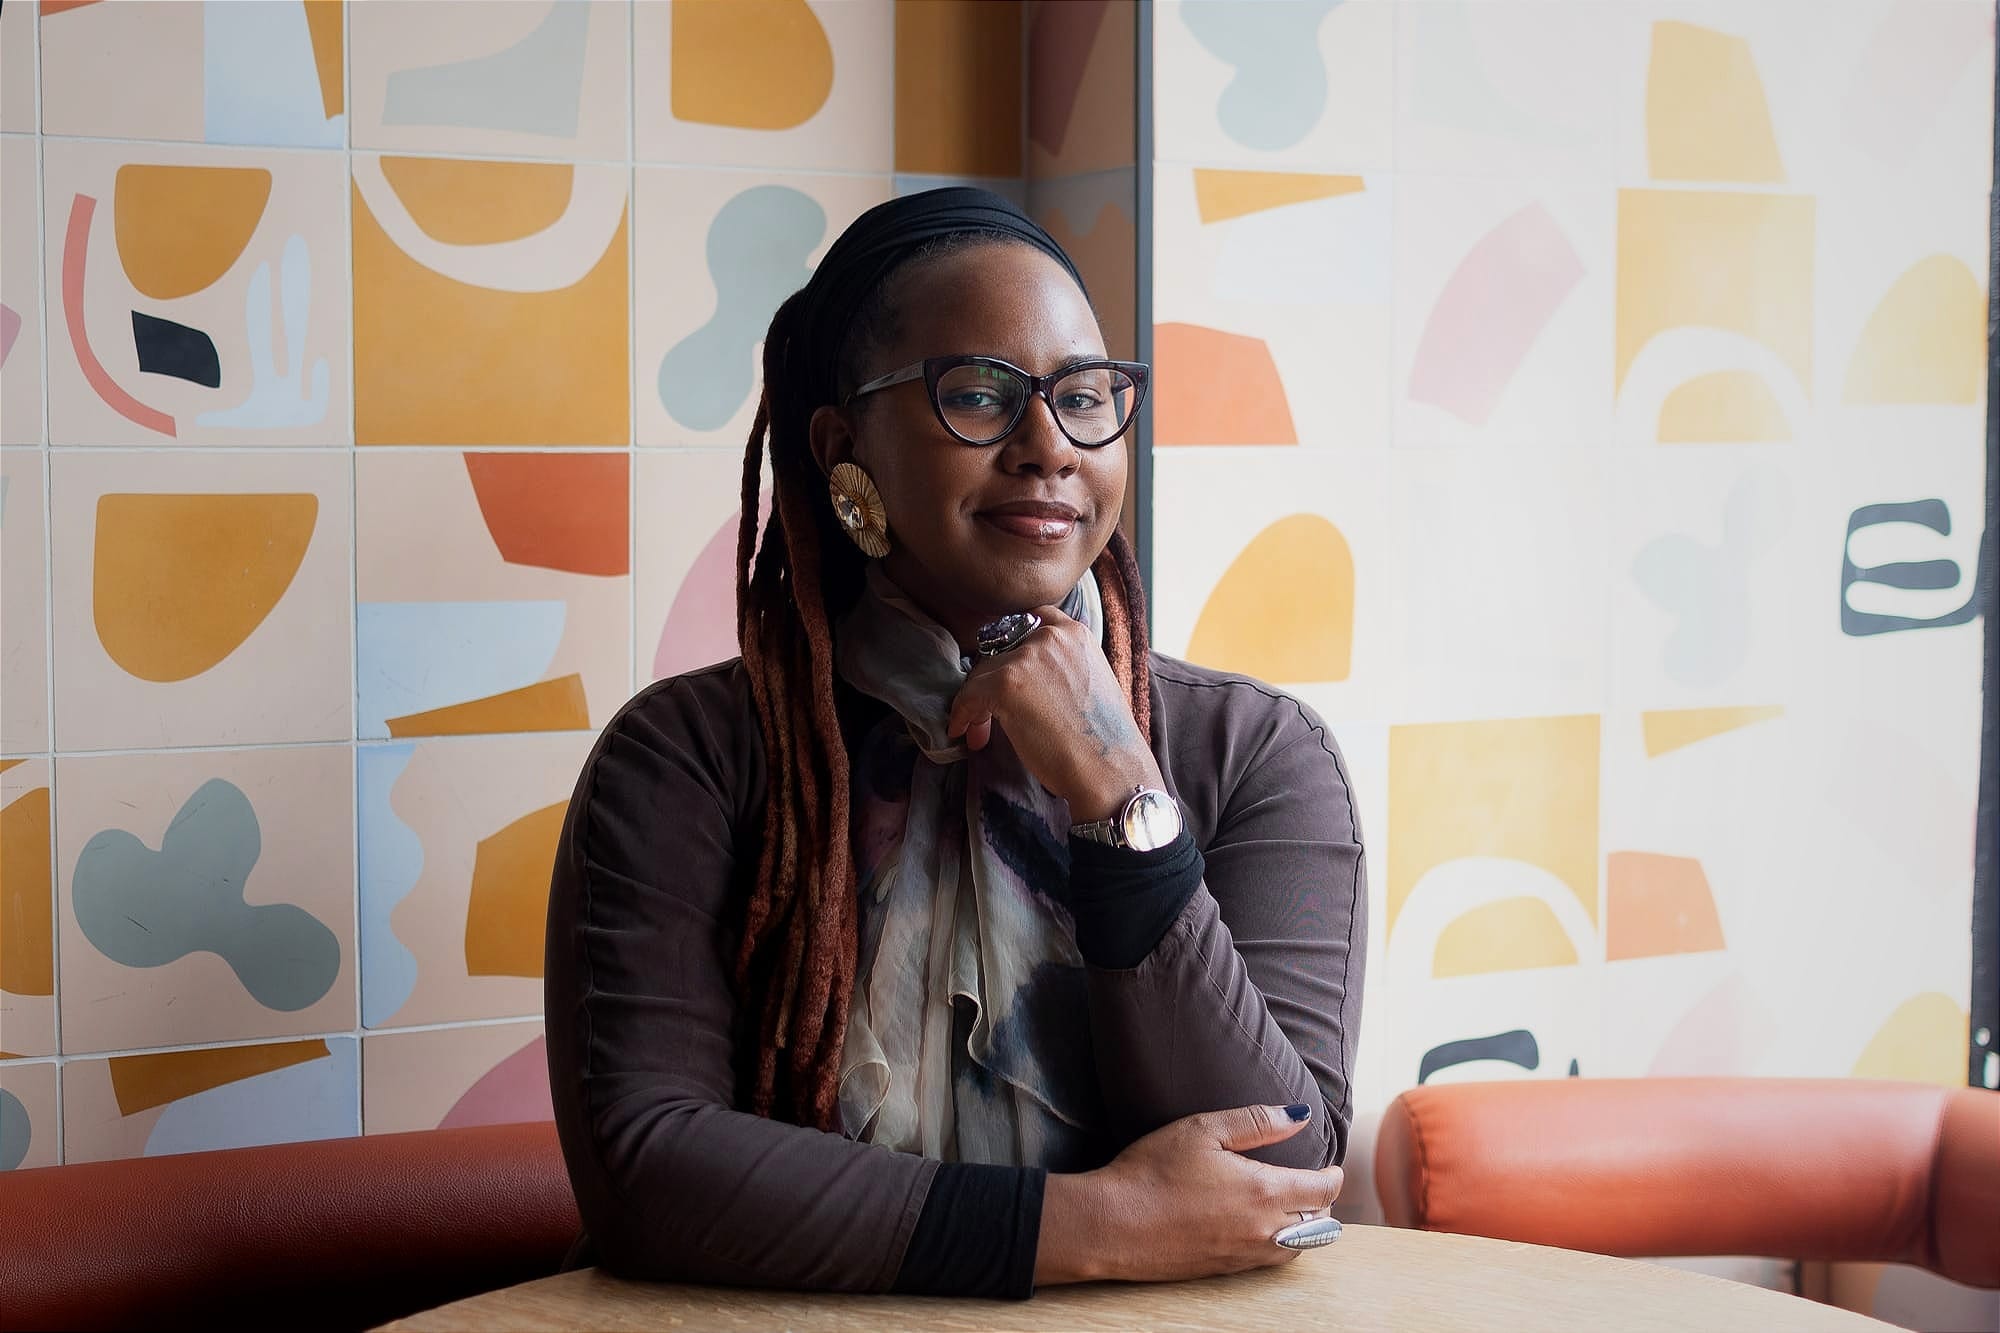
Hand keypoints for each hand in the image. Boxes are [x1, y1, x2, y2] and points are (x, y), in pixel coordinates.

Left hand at [946, 604, 1162, 820]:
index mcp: (1076, 633)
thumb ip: (1061, 668)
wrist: (1107, 769)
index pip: (1030, 620)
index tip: (1002, 669)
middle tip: (989, 716)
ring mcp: (1028, 658)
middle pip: (1000, 651)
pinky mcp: (1007, 683)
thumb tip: (1024, 680)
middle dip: (991, 683)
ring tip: (979, 732)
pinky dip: (962, 714)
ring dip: (977, 703)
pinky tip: (963, 732)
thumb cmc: (1101, 740)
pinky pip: (969, 695)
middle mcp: (1051, 637)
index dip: (1011, 646)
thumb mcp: (1091, 682)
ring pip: (982, 674)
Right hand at [1035, 1104, 1343, 1284]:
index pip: (1322, 1191)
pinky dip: (1282, 1245)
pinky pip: (1270, 1262)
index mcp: (1263, 1192)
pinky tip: (1263, 1229)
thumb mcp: (1202, 1130)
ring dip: (1307, 1228)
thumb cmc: (1152, 1170)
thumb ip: (1257, 1122)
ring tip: (1295, 1208)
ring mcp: (1244, 1255)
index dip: (1334, 1177)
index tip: (1332, 1166)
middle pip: (1319, 1224)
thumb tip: (1300, 1116)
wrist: (1112, 1224)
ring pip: (1298, 1248)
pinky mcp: (1225, 1270)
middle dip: (1323, 1203)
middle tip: (1316, 1184)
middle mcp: (1262, 1230)